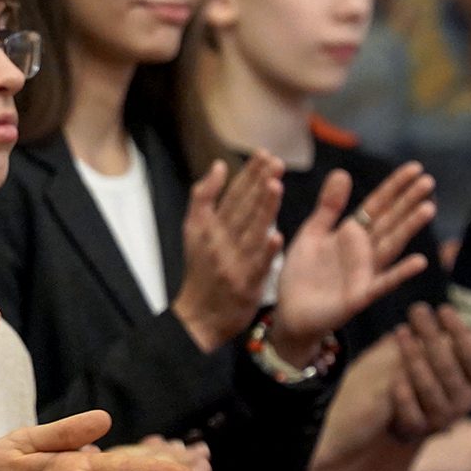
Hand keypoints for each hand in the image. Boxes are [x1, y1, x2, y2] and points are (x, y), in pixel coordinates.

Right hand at [173, 152, 283, 350]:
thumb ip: (204, 197)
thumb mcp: (193, 230)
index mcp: (209, 225)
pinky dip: (266, 251)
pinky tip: (276, 237)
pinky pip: (257, 266)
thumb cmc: (201, 270)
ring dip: (263, 209)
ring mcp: (233, 261)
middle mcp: (220, 240)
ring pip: (250, 231)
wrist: (198, 315)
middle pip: (242, 208)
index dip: (248, 174)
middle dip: (258, 183)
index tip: (264, 154)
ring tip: (276, 186)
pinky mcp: (245, 283)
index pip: (232, 194)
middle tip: (274, 162)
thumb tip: (219, 166)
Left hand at [273, 168, 432, 358]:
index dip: (395, 187)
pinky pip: (383, 282)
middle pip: (390, 221)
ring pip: (391, 246)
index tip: (416, 167)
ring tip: (428, 208)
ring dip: (409, 228)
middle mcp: (364, 251)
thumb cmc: (302, 274)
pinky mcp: (360, 295)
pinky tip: (420, 261)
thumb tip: (343, 172)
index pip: (378, 205)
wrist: (290, 312)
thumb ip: (329, 206)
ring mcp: (365, 272)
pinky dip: (401, 273)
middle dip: (408, 201)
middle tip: (428, 181)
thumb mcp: (312, 233)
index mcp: (352, 233)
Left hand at [387, 307, 470, 442]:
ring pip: (429, 389)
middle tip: (418, 310)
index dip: (461, 335)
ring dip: (414, 359)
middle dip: (432, 338)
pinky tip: (395, 376)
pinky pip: (411, 415)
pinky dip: (403, 396)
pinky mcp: (415, 430)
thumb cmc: (448, 368)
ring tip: (400, 331)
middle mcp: (465, 403)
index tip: (445, 309)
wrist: (412, 406)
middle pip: (448, 369)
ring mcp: (440, 418)